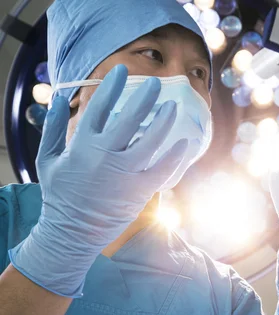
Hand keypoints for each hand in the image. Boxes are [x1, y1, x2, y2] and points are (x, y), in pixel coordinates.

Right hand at [9, 64, 187, 297]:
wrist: (71, 233)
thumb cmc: (60, 195)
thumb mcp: (47, 160)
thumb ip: (54, 128)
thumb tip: (60, 99)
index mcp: (81, 145)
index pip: (98, 107)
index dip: (111, 86)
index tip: (122, 71)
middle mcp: (104, 155)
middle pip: (128, 119)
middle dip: (144, 97)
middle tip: (156, 83)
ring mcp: (123, 174)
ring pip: (149, 141)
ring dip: (163, 121)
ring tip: (172, 107)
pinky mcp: (139, 191)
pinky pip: (162, 170)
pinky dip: (175, 156)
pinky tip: (184, 142)